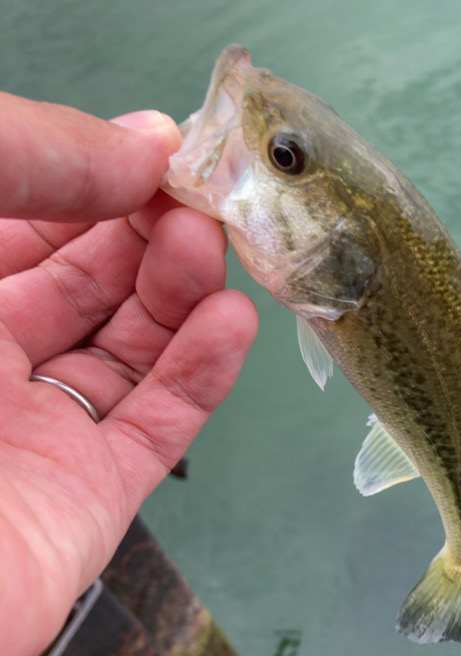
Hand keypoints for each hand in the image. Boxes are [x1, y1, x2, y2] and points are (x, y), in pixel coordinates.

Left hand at [0, 94, 258, 655]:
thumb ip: (22, 161)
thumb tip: (140, 146)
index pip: (18, 221)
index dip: (85, 177)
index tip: (153, 146)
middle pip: (82, 281)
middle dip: (141, 229)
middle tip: (196, 192)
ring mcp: (36, 432)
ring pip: (127, 349)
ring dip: (178, 291)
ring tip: (211, 244)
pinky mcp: (90, 497)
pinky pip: (158, 425)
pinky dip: (203, 374)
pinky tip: (232, 320)